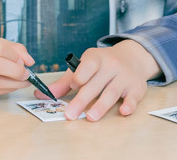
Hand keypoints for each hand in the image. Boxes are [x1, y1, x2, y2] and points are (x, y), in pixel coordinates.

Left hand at [35, 40, 160, 121]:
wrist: (131, 58)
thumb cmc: (101, 66)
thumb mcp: (83, 67)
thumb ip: (64, 82)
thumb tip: (40, 95)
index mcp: (95, 58)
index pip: (86, 67)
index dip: (78, 78)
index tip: (73, 86)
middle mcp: (111, 66)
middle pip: (95, 85)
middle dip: (81, 100)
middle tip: (70, 114)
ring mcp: (124, 77)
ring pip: (111, 92)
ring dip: (101, 106)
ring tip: (90, 117)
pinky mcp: (137, 88)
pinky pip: (133, 98)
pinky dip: (128, 105)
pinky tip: (122, 112)